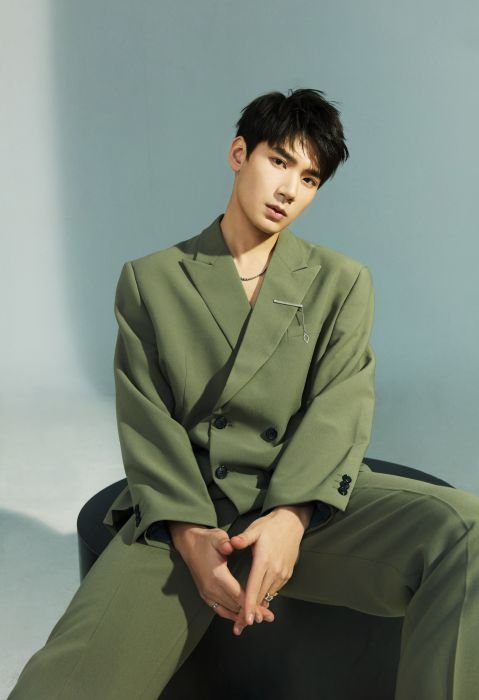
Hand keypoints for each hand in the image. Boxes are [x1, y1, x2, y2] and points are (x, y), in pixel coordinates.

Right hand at [168, 522, 274, 630]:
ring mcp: (207, 593)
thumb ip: (225, 543)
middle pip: (234, 606)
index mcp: (216, 576)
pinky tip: (240, 618)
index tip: (264, 611)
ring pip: (228, 609)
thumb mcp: (217, 538)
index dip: (251, 604)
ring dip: (242, 615)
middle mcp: (211, 588)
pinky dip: (231, 614)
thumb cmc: (206, 540)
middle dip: (251, 612)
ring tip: (259, 619)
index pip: (237, 595)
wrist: (189, 544)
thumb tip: (231, 545)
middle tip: (268, 617)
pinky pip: (219, 609)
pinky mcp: (205, 594)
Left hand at [229, 504, 312, 633]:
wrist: (292, 523)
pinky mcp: (287, 574)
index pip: (254, 588)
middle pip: (261, 597)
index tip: (244, 620)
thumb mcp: (255, 529)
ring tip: (247, 619)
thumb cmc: (270, 526)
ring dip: (258, 607)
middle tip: (240, 626)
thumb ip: (243, 538)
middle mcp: (275, 570)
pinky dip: (266, 598)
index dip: (248, 605)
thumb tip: (232, 543)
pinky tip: (258, 603)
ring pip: (268, 595)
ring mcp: (283, 573)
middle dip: (251, 613)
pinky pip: (274, 589)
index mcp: (264, 561)